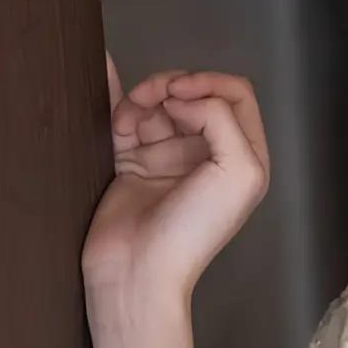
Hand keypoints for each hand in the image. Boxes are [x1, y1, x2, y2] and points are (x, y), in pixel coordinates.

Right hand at [83, 54, 270, 310]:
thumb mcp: (239, 173)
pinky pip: (124, 118)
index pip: (234, 95)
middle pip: (192, 93)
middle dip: (168, 87)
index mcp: (242, 155)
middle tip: (148, 99)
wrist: (138, 270)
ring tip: (124, 122)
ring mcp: (167, 156)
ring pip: (156, 103)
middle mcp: (207, 153)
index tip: (180, 94)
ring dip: (139, 100)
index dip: (208, 82)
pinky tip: (105, 77)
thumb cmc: (194, 230)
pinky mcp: (131, 162)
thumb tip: (183, 98)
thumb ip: (222, 119)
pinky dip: (116, 99)